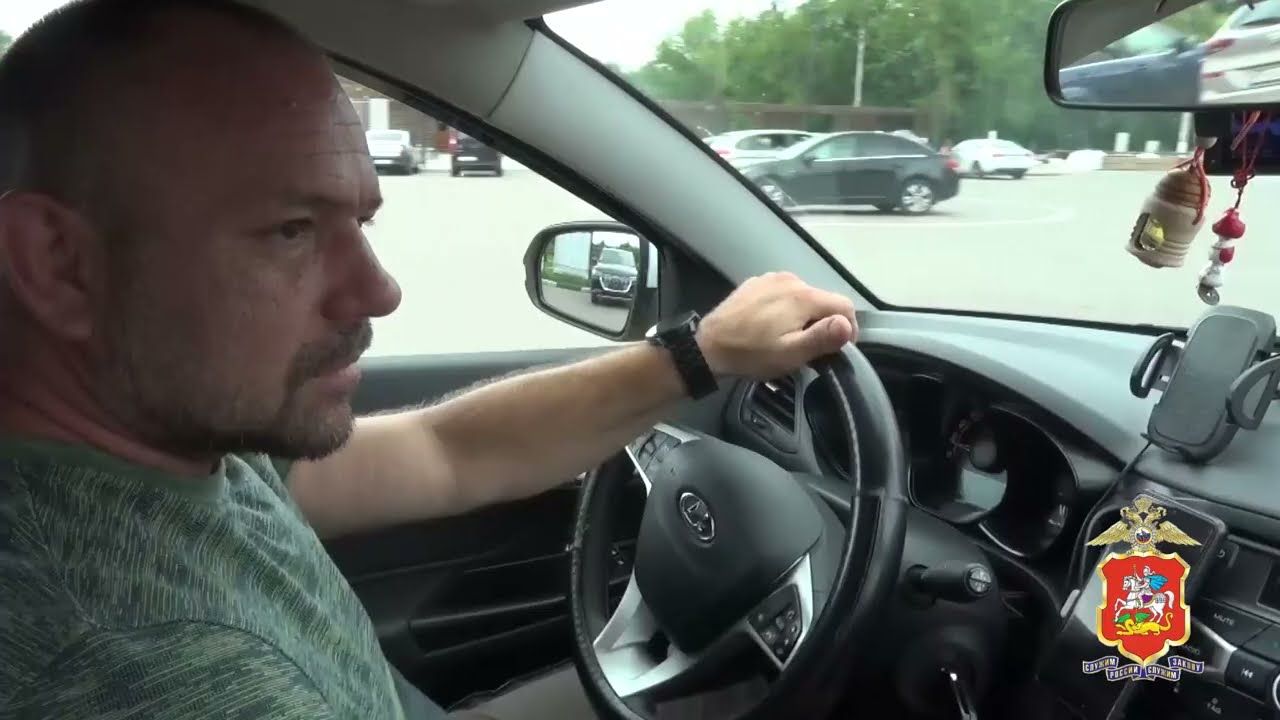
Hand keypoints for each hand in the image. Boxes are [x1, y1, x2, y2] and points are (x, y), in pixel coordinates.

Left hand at [695, 271, 856, 379]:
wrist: (708, 347)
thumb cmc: (751, 354)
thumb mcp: (791, 353)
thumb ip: (823, 337)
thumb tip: (847, 324)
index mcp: (804, 296)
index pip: (844, 305)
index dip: (848, 329)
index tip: (838, 349)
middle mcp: (790, 279)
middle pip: (823, 300)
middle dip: (823, 323)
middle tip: (810, 350)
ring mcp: (770, 279)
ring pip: (803, 296)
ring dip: (804, 316)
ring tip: (788, 339)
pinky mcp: (755, 284)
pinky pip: (782, 294)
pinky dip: (785, 308)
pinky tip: (771, 326)